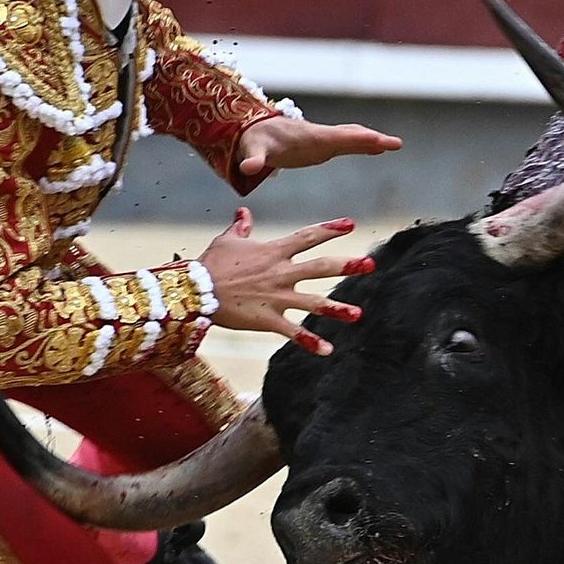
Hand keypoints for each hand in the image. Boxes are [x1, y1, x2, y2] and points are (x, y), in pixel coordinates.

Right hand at [196, 208, 376, 354]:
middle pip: (320, 267)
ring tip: (358, 314)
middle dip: (347, 265)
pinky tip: (328, 350)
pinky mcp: (267, 319)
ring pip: (313, 303)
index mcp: (273, 252)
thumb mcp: (226, 240)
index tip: (350, 224)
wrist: (194, 292)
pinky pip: (293, 332)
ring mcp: (276, 297)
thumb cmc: (209, 264)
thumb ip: (240, 227)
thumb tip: (244, 212)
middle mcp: (280, 274)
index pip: (307, 237)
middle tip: (369, 264)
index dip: (330, 230)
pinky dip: (310, 342)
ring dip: (337, 309)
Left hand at [237, 115, 402, 177]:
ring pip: (352, 137)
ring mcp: (322, 139)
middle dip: (373, 139)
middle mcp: (320, 135)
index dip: (359, 140)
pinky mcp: (322, 145)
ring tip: (393, 145)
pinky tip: (376, 149)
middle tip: (395, 143)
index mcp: (308, 137)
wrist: (252, 131)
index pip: (338, 138)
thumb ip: (253, 161)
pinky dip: (363, 145)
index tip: (379, 140)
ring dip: (372, 140)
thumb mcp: (252, 151)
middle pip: (351, 135)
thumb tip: (248, 169)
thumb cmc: (253, 142)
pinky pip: (347, 143)